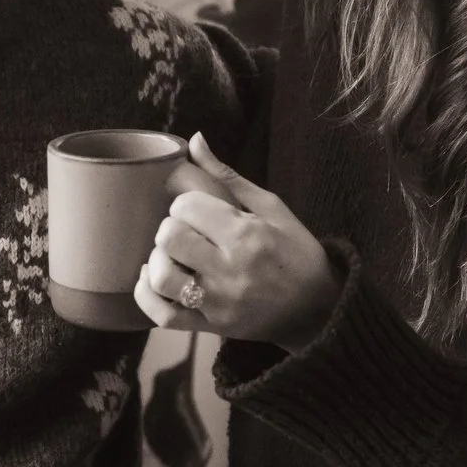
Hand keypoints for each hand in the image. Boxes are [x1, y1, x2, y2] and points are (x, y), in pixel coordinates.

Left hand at [134, 133, 339, 346]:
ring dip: (157, 261)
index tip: (196, 210)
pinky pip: (164, 316)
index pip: (186, 207)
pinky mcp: (212, 326)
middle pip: (169, 238)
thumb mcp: (271, 207)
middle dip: (169, 229)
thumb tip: (194, 140)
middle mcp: (230, 268)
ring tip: (171, 256)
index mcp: (246, 234)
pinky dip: (147, 296)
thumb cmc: (297, 252)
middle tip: (183, 232)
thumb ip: (226, 176)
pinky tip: (153, 280)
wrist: (319, 308)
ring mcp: (219, 301)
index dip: (184, 203)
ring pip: (162, 277)